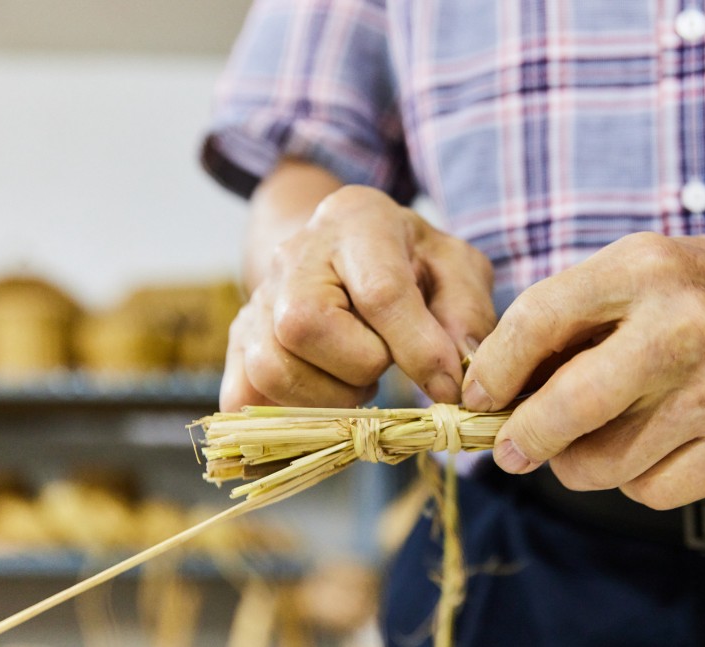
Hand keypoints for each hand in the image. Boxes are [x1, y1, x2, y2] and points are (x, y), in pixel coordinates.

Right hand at [221, 185, 494, 410]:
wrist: (348, 252)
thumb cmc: (410, 263)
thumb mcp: (454, 268)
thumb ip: (465, 313)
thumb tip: (457, 372)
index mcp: (358, 220)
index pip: (381, 292)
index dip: (418, 350)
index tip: (447, 386)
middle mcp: (295, 253)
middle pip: (304, 326)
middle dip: (359, 366)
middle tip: (384, 363)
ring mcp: (258, 297)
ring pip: (271, 368)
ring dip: (328, 395)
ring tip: (357, 379)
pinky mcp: (238, 339)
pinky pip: (242, 395)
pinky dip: (286, 413)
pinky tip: (324, 397)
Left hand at [462, 231, 704, 508]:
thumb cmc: (685, 292)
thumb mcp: (623, 273)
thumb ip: (559, 320)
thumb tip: (491, 393)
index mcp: (640, 268)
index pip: (540, 319)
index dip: (495, 369)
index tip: (477, 397)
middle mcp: (684, 325)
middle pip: (574, 405)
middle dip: (525, 438)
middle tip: (509, 451)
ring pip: (606, 463)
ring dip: (575, 463)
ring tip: (583, 440)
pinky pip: (651, 491)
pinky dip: (630, 479)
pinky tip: (642, 447)